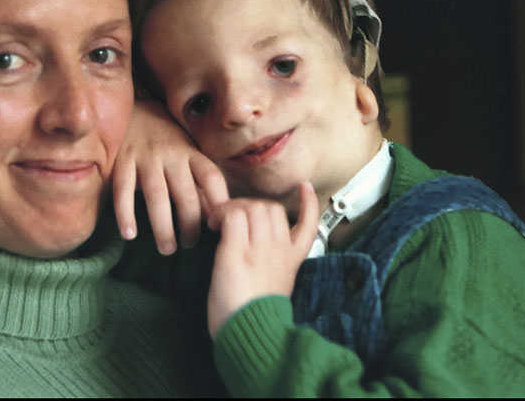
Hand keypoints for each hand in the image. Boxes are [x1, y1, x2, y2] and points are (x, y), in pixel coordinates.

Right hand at [112, 99, 228, 253]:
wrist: (133, 111)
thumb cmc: (167, 142)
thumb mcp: (187, 155)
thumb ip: (199, 183)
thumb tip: (214, 216)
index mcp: (192, 153)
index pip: (211, 178)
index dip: (218, 202)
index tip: (218, 225)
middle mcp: (171, 155)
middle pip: (186, 195)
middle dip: (190, 225)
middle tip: (189, 245)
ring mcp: (145, 158)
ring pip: (157, 197)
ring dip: (163, 226)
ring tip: (167, 248)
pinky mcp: (121, 162)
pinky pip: (123, 191)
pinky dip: (126, 214)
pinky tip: (129, 234)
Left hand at [207, 182, 318, 339]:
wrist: (252, 337)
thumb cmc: (256, 319)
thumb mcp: (275, 289)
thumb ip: (273, 265)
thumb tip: (257, 249)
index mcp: (291, 261)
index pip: (310, 225)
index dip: (309, 204)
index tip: (306, 188)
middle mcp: (278, 250)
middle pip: (272, 208)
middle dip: (251, 205)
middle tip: (232, 218)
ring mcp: (258, 249)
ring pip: (252, 207)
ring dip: (232, 208)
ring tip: (218, 222)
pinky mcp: (235, 253)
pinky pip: (234, 215)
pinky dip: (222, 211)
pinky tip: (214, 219)